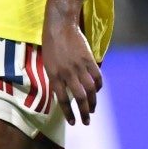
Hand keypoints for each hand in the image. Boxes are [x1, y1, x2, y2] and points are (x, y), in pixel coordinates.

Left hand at [41, 11, 102, 125]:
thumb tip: (64, 93)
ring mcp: (79, 66)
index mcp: (54, 75)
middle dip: (84, 112)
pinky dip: (99, 86)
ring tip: (93, 109)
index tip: (73, 122)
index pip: (63, 100)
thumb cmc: (51, 45)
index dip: (68, 113)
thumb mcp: (48, 64)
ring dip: (93, 102)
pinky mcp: (89, 59)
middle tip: (87, 121)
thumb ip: (56, 79)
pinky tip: (97, 90)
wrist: (60, 25)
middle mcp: (67, 73)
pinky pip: (97, 76)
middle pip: (79, 98)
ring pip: (89, 90)